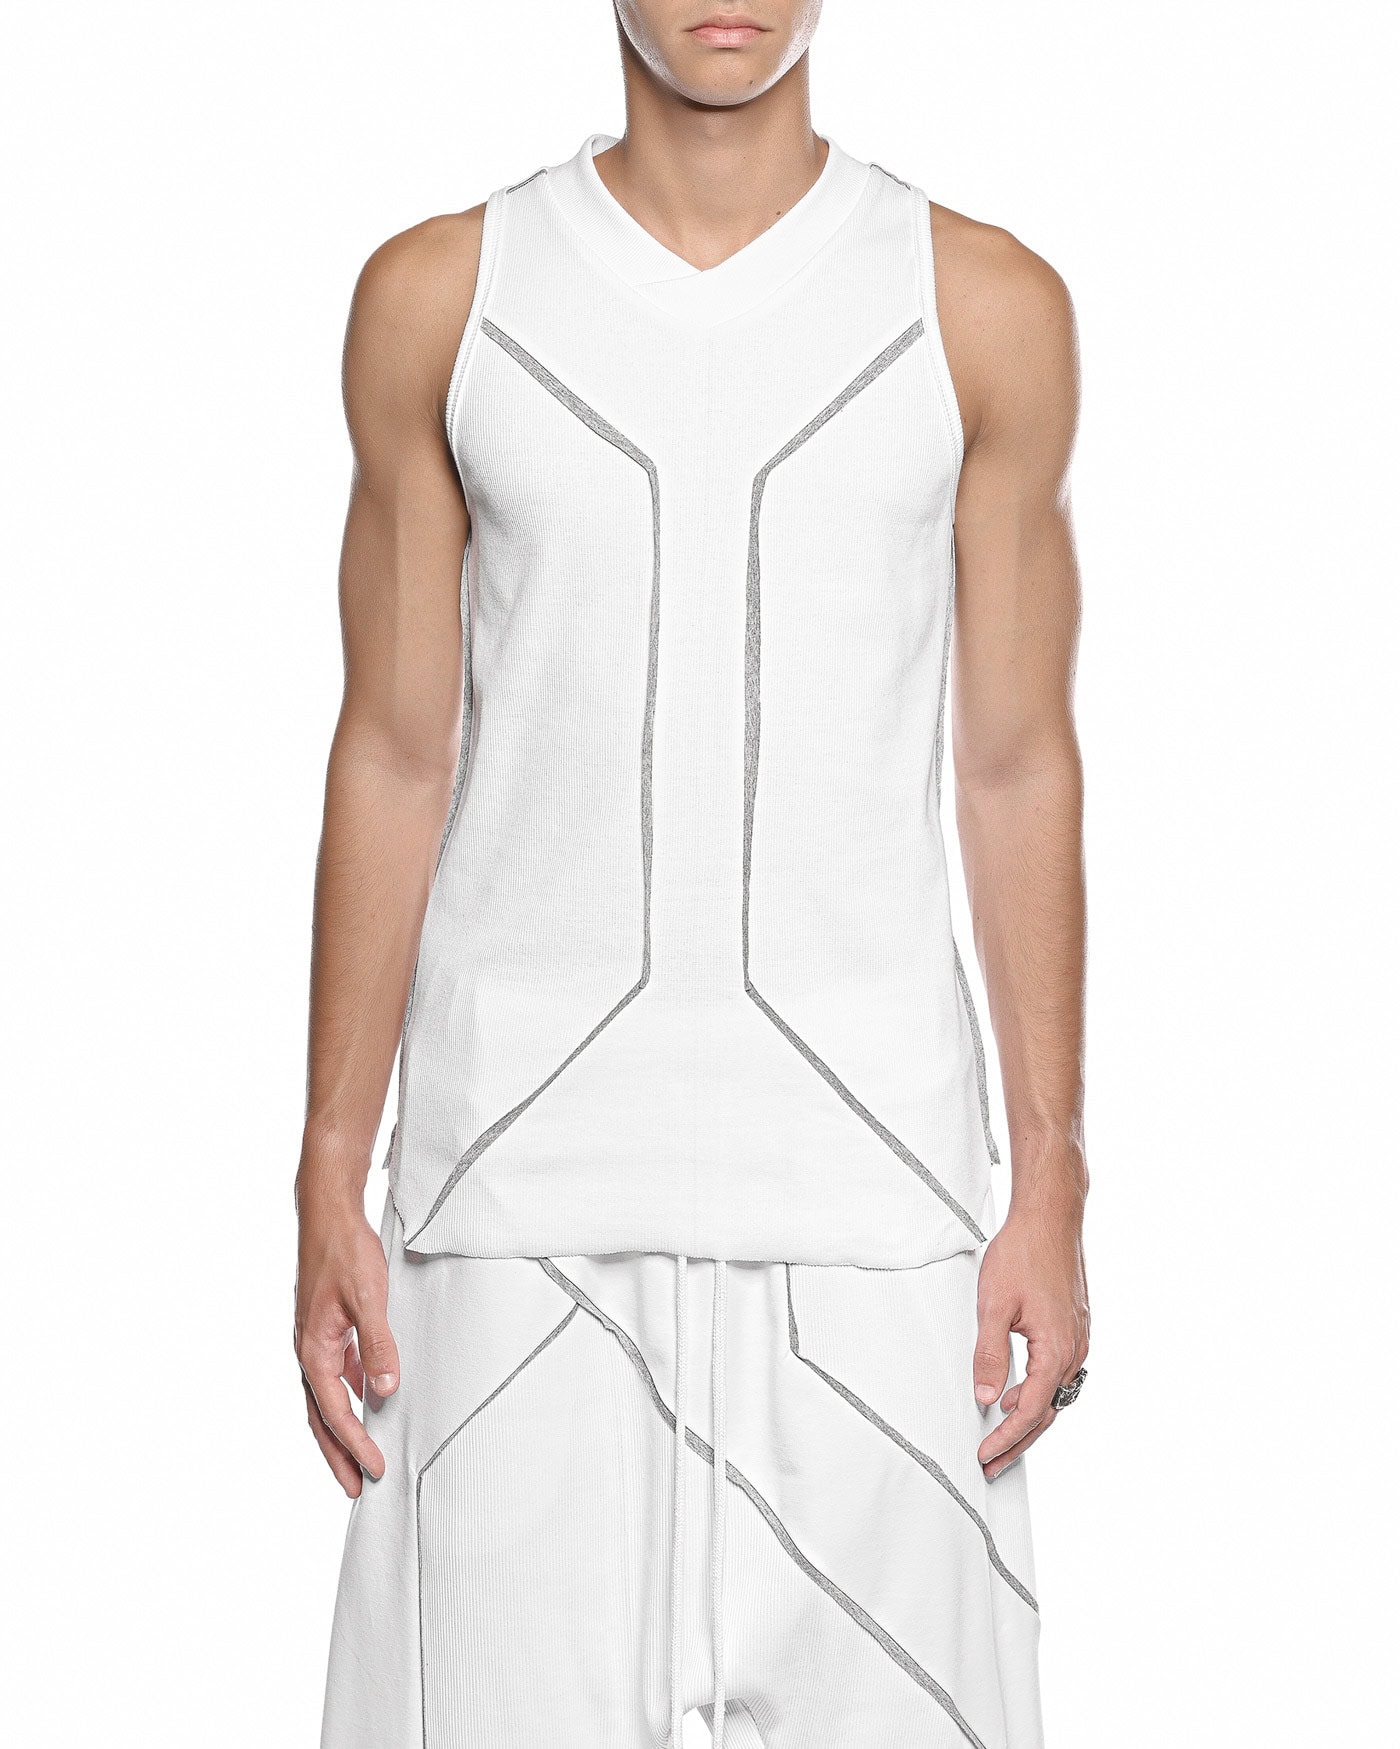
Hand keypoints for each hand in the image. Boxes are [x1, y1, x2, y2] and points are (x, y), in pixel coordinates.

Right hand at [294, 1189, 400, 1495]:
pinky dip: (348, 1393)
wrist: (327, 1213)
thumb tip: (385, 1391)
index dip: (355, 1445)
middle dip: (338, 1454)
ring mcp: (314, 1339)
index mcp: (313, 1350)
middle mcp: (308, 1350)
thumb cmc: (345, 1250)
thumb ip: (378, 1345)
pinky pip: (335, 1372)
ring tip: (360, 1455)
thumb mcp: (368, 1297)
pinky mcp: (325, 1326)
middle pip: (321, 1417)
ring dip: (342, 1428)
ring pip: (326, 1397)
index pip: (335, 1413)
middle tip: (357, 1489)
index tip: (375, 1470)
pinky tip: (368, 1396)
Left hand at [973, 1192, 1088, 1480]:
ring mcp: (1078, 1340)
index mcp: (1056, 1351)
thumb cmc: (1023, 1253)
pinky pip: (1058, 1374)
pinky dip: (1038, 1392)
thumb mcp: (993, 1305)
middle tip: (991, 1462)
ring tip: (1000, 1437)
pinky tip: (1018, 1393)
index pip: (1030, 1411)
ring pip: (1055, 1395)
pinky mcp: (1074, 1328)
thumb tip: (987, 1397)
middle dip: (1018, 1441)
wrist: (1050, 1218)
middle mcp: (1074, 1351)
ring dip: (1028, 1418)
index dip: (1006, 1438)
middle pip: (1047, 1412)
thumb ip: (990, 1354)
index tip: (985, 1455)